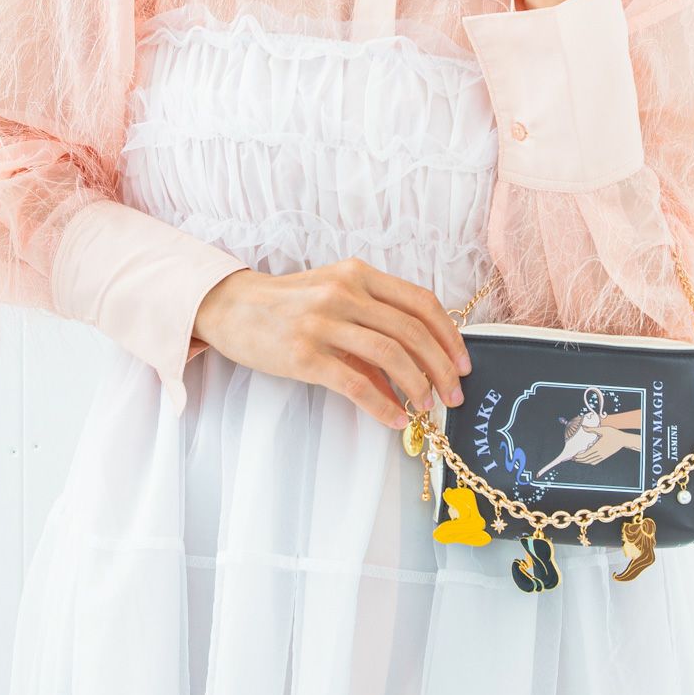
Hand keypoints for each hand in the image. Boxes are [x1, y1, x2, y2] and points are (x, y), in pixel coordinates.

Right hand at [192, 258, 472, 429]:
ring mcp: (323, 322)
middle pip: (413, 331)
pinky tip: (395, 419)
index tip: (463, 363)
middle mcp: (345, 293)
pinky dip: (383, 405)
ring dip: (418, 386)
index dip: (449, 335)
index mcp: (358, 275)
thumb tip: (413, 374)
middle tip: (453, 395)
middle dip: (442, 368)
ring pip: (391, 355)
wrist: (230, 307)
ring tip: (426, 408)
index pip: (421, 302)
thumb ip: (373, 327)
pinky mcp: (303, 355)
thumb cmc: (287, 304)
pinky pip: (355, 384)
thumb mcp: (334, 299)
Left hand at [570, 426, 639, 464]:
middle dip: (580, 459)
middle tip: (573, 458)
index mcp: (598, 446)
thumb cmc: (613, 433)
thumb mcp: (603, 429)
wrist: (623, 439)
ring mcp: (603, 455)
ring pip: (591, 461)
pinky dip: (590, 462)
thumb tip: (583, 427)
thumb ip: (592, 429)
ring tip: (578, 460)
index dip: (579, 456)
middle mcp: (600, 452)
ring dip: (584, 461)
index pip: (586, 454)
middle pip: (587, 459)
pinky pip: (596, 461)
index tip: (574, 456)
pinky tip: (588, 460)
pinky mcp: (605, 456)